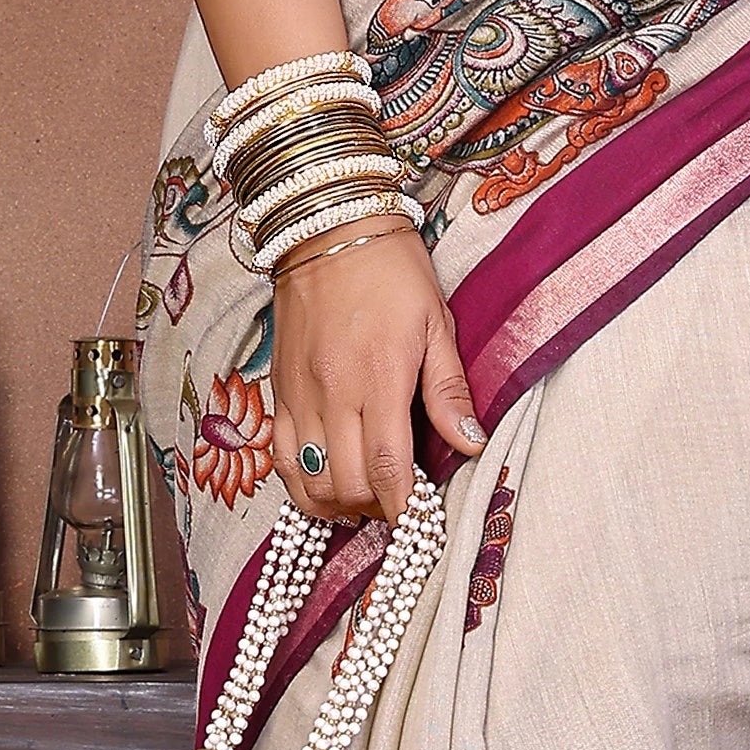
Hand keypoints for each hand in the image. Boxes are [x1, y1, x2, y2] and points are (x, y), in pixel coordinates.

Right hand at [268, 219, 481, 522]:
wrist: (328, 229)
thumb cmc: (391, 272)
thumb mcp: (436, 324)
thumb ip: (449, 391)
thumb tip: (472, 443)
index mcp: (379, 379)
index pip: (388, 468)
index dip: (402, 506)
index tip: (416, 519)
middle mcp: (333, 393)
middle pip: (347, 483)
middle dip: (373, 508)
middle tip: (395, 505)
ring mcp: (299, 394)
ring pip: (308, 478)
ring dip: (336, 503)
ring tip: (361, 502)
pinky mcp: (278, 389)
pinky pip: (280, 455)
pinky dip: (300, 482)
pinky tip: (324, 485)